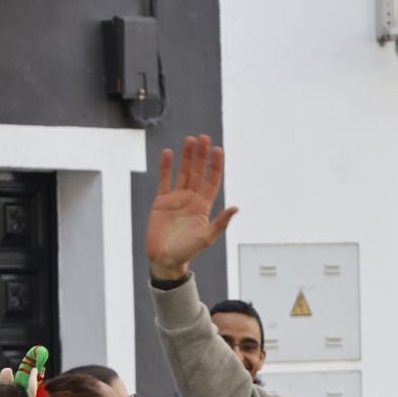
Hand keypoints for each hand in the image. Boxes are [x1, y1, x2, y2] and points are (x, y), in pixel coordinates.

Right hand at [147, 135, 237, 282]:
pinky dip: (166, 167)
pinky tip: (169, 153)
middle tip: (204, 137)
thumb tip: (236, 208)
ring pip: (183, 172)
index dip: (215, 165)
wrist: (165, 259)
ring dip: (186, 156)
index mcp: (204, 206)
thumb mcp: (207, 237)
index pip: (212, 180)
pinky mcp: (161, 201)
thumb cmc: (187, 251)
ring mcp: (176, 198)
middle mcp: (191, 199)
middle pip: (198, 172)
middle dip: (201, 155)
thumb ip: (220, 222)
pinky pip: (164, 180)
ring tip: (190, 140)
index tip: (218, 149)